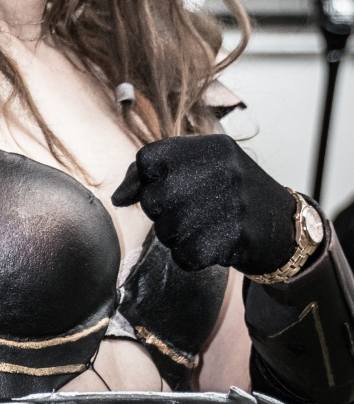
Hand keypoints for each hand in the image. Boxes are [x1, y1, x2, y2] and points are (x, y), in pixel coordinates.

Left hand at [112, 135, 298, 277]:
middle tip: (189, 213)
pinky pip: (185, 255)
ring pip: (166, 230)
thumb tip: (118, 198)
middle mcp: (222, 168)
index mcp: (211, 146)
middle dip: (162, 215)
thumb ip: (156, 175)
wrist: (284, 225)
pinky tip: (212, 245)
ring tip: (204, 227)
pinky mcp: (235, 235)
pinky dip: (192, 257)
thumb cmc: (231, 196)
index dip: (143, 182)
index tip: (159, 190)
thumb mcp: (203, 169)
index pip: (148, 159)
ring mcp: (231, 201)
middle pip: (153, 199)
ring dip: (177, 238)